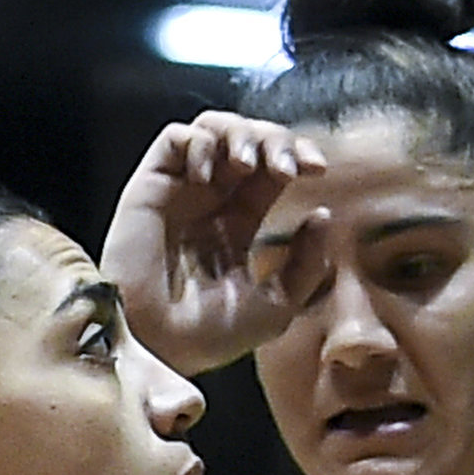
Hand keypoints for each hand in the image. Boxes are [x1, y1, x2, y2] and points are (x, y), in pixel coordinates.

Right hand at [99, 111, 325, 375]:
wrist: (159, 347)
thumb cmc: (212, 336)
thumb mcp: (278, 306)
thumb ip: (306, 262)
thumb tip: (323, 214)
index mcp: (240, 222)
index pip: (273, 167)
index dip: (297, 154)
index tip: (318, 169)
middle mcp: (211, 200)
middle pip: (248, 138)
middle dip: (274, 139)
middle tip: (286, 166)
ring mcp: (180, 190)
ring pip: (213, 127)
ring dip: (239, 133)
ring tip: (247, 164)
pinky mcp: (150, 186)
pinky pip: (175, 138)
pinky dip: (198, 143)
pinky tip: (206, 177)